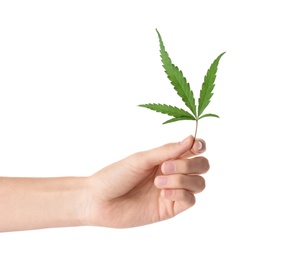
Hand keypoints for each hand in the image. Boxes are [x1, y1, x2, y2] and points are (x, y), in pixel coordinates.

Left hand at [86, 135, 208, 227]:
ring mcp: (172, 191)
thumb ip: (167, 151)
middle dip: (190, 165)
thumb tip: (191, 139)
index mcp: (165, 158)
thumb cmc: (115, 176)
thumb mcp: (141, 159)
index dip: (200, 146)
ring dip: (182, 179)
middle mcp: (172, 174)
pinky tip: (163, 193)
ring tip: (158, 181)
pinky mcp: (170, 208)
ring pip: (199, 184)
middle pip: (202, 166)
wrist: (99, 201)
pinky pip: (189, 200)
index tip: (196, 146)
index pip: (193, 150)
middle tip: (165, 166)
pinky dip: (180, 193)